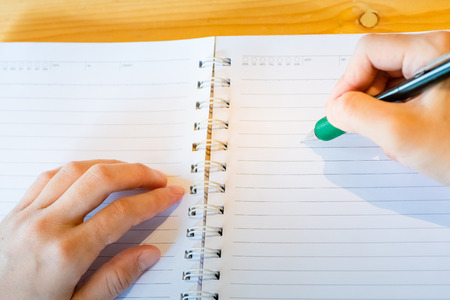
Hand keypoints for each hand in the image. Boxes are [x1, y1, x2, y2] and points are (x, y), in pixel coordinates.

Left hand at [0, 160, 184, 299]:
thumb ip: (115, 279)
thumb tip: (149, 254)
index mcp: (66, 254)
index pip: (122, 214)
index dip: (153, 200)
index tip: (170, 194)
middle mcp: (46, 227)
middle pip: (100, 180)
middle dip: (136, 173)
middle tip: (157, 177)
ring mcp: (27, 216)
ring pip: (74, 170)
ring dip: (108, 165)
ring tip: (130, 171)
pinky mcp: (14, 213)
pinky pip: (47, 178)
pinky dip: (74, 170)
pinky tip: (88, 174)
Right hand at [325, 31, 449, 184]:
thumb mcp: (400, 133)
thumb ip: (357, 115)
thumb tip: (335, 107)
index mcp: (433, 52)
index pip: (369, 52)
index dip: (347, 80)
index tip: (338, 108)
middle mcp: (436, 55)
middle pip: (376, 66)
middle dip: (364, 100)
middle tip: (358, 125)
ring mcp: (438, 71)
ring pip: (387, 83)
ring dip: (378, 112)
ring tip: (390, 138)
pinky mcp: (438, 88)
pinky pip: (401, 95)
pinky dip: (393, 117)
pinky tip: (404, 137)